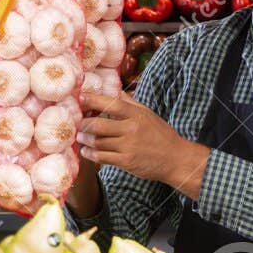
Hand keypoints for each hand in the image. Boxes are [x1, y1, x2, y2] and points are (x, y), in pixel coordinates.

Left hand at [77, 91, 209, 197]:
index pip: (111, 103)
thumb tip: (115, 91)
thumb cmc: (161, 135)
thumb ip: (130, 103)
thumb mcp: (148, 115)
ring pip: (98, 141)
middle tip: (77, 123)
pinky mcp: (126, 161)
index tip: (80, 97)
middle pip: (99, 124)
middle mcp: (131, 129)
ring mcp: (128, 146)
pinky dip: (91, 154)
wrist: (175, 159)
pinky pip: (102, 157)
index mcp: (136, 115)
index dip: (93, 100)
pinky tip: (86, 151)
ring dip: (85, 139)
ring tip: (80, 137)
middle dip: (83, 124)